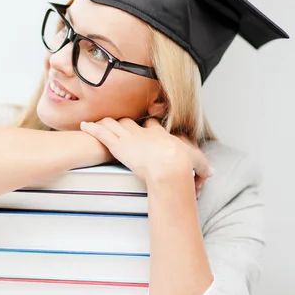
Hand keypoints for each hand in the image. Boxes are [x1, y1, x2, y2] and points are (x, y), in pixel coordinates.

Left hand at [80, 117, 212, 193]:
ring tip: (96, 122)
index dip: (148, 127)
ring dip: (104, 123)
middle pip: (129, 121)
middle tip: (117, 125)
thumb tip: (210, 172)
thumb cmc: (182, 165)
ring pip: (113, 124)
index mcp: (161, 135)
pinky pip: (101, 133)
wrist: (169, 166)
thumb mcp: (197, 164)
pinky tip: (83, 125)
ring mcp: (129, 137)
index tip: (146, 129)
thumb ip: (202, 167)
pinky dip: (91, 129)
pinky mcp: (118, 144)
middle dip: (123, 123)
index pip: (152, 126)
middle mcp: (143, 133)